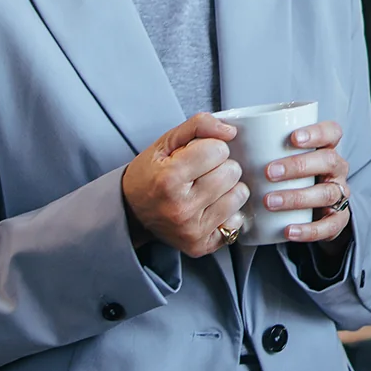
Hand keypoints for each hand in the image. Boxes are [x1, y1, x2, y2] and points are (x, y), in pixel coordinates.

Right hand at [123, 113, 245, 257]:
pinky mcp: (201, 245)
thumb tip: (230, 131)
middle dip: (220, 166)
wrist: (131, 213)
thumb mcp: (165, 142)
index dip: (210, 147)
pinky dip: (227, 212)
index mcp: (170, 178)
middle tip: (202, 172)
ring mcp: (192, 229)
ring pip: (239, 195)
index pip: (218, 150)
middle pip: (232, 172)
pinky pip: (236, 221)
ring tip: (207, 189)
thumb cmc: (149, 175)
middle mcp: (182, 207)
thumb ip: (198, 126)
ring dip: (227, 188)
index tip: (197, 155)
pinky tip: (209, 208)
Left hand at [260, 120, 350, 243]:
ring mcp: (339, 194)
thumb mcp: (275, 156)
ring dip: (297, 197)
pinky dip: (308, 230)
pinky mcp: (338, 220)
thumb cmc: (283, 175)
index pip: (332, 132)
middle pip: (328, 160)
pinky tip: (288, 230)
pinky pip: (329, 226)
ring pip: (327, 193)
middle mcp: (336, 169)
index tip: (292, 138)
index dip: (317, 132)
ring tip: (269, 202)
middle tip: (268, 172)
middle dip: (298, 166)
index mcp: (325, 147)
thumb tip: (223, 130)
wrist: (305, 211)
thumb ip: (255, 142)